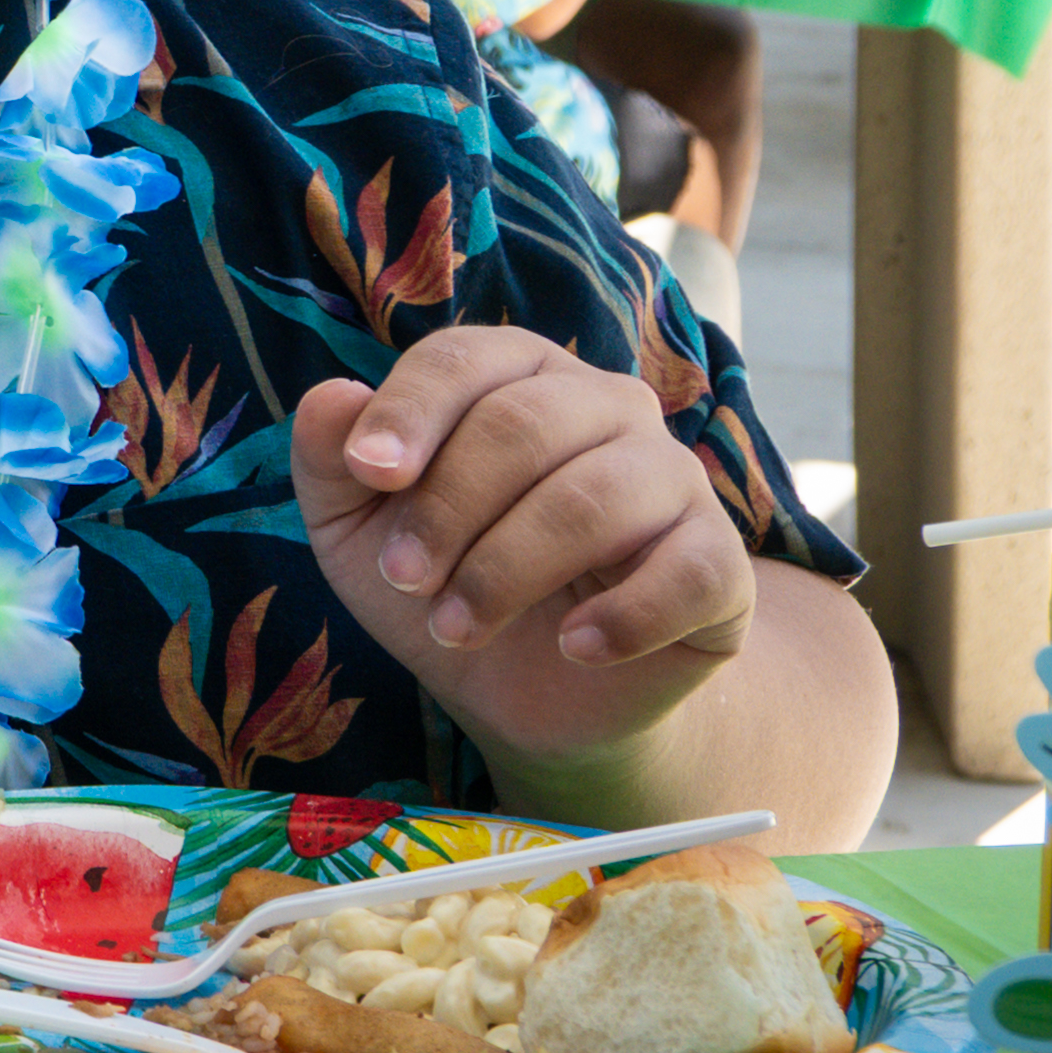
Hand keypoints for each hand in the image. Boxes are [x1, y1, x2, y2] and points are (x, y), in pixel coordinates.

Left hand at [290, 326, 750, 774]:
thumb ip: (331, 461)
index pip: (466, 358)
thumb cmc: (442, 581)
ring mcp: (674, 481)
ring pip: (597, 496)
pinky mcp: (721, 564)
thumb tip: (330, 398)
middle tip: (403, 582)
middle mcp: (608, 406)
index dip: (412, 410)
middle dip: (448, 508)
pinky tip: (574, 648)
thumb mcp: (359, 530)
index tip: (368, 473)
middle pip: (524, 425)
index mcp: (519, 376)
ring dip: (509, 570)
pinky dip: (625, 615)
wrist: (526, 694)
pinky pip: (689, 571)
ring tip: (456, 628)